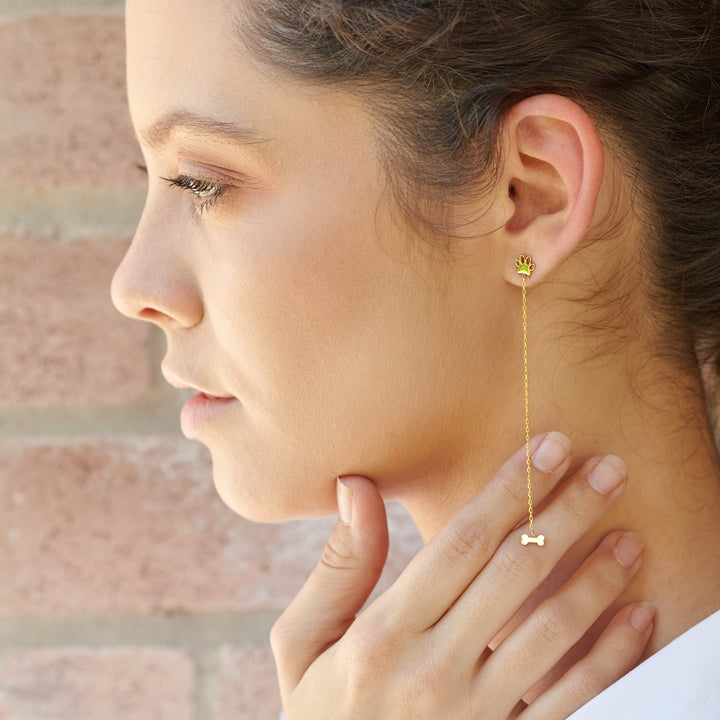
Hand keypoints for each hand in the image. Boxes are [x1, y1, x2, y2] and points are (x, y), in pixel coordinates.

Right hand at [271, 433, 652, 718]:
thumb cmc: (321, 711)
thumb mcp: (302, 641)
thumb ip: (338, 565)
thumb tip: (356, 485)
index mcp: (384, 633)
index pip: (462, 544)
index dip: (509, 491)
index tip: (547, 447)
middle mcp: (435, 670)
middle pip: (515, 575)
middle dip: (566, 514)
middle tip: (608, 469)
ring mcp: (478, 714)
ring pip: (552, 633)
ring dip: (597, 578)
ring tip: (631, 533)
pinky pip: (571, 700)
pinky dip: (612, 657)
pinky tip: (639, 615)